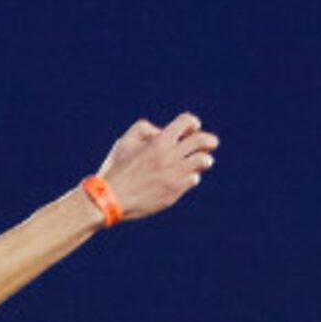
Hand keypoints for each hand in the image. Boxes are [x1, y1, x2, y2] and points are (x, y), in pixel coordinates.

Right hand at [93, 112, 218, 222]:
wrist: (109, 199)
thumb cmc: (116, 169)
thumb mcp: (124, 141)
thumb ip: (144, 129)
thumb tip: (161, 131)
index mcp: (158, 142)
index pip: (187, 122)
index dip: (192, 123)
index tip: (190, 130)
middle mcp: (169, 157)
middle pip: (202, 141)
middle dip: (209, 141)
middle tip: (211, 144)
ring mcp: (173, 175)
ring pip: (203, 161)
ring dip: (204, 159)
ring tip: (202, 162)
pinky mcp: (174, 191)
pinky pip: (193, 179)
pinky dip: (191, 177)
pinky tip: (184, 178)